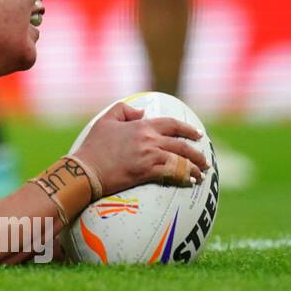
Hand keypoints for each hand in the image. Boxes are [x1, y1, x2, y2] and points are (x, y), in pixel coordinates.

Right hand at [73, 100, 208, 196]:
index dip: (188, 129)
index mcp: (141, 126)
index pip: (172, 124)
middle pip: (182, 144)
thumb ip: (124, 110)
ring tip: (201, 172)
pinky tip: (190, 181)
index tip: (198, 135)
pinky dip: (185, 176)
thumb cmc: (93, 146)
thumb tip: (142, 112)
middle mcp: (149, 139)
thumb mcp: (105, 120)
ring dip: (194, 166)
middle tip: (204, 159)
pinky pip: (173, 173)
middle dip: (196, 152)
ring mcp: (150, 156)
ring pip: (181, 160)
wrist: (86, 169)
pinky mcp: (148, 171)